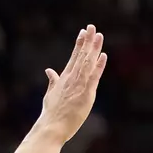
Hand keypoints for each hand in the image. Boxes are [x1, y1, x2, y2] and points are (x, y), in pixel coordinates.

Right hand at [38, 26, 107, 144]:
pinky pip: (94, 77)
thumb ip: (52, 80)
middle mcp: (71, 78)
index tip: (83, 32)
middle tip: (92, 27)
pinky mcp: (86, 94)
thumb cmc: (51, 113)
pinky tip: (103, 55)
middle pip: (81, 56)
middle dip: (87, 41)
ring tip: (98, 35)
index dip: (79, 44)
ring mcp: (78, 85)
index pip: (74, 57)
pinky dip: (98, 66)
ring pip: (88, 63)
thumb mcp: (50, 94)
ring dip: (94, 48)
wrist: (51, 126)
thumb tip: (49, 70)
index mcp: (64, 78)